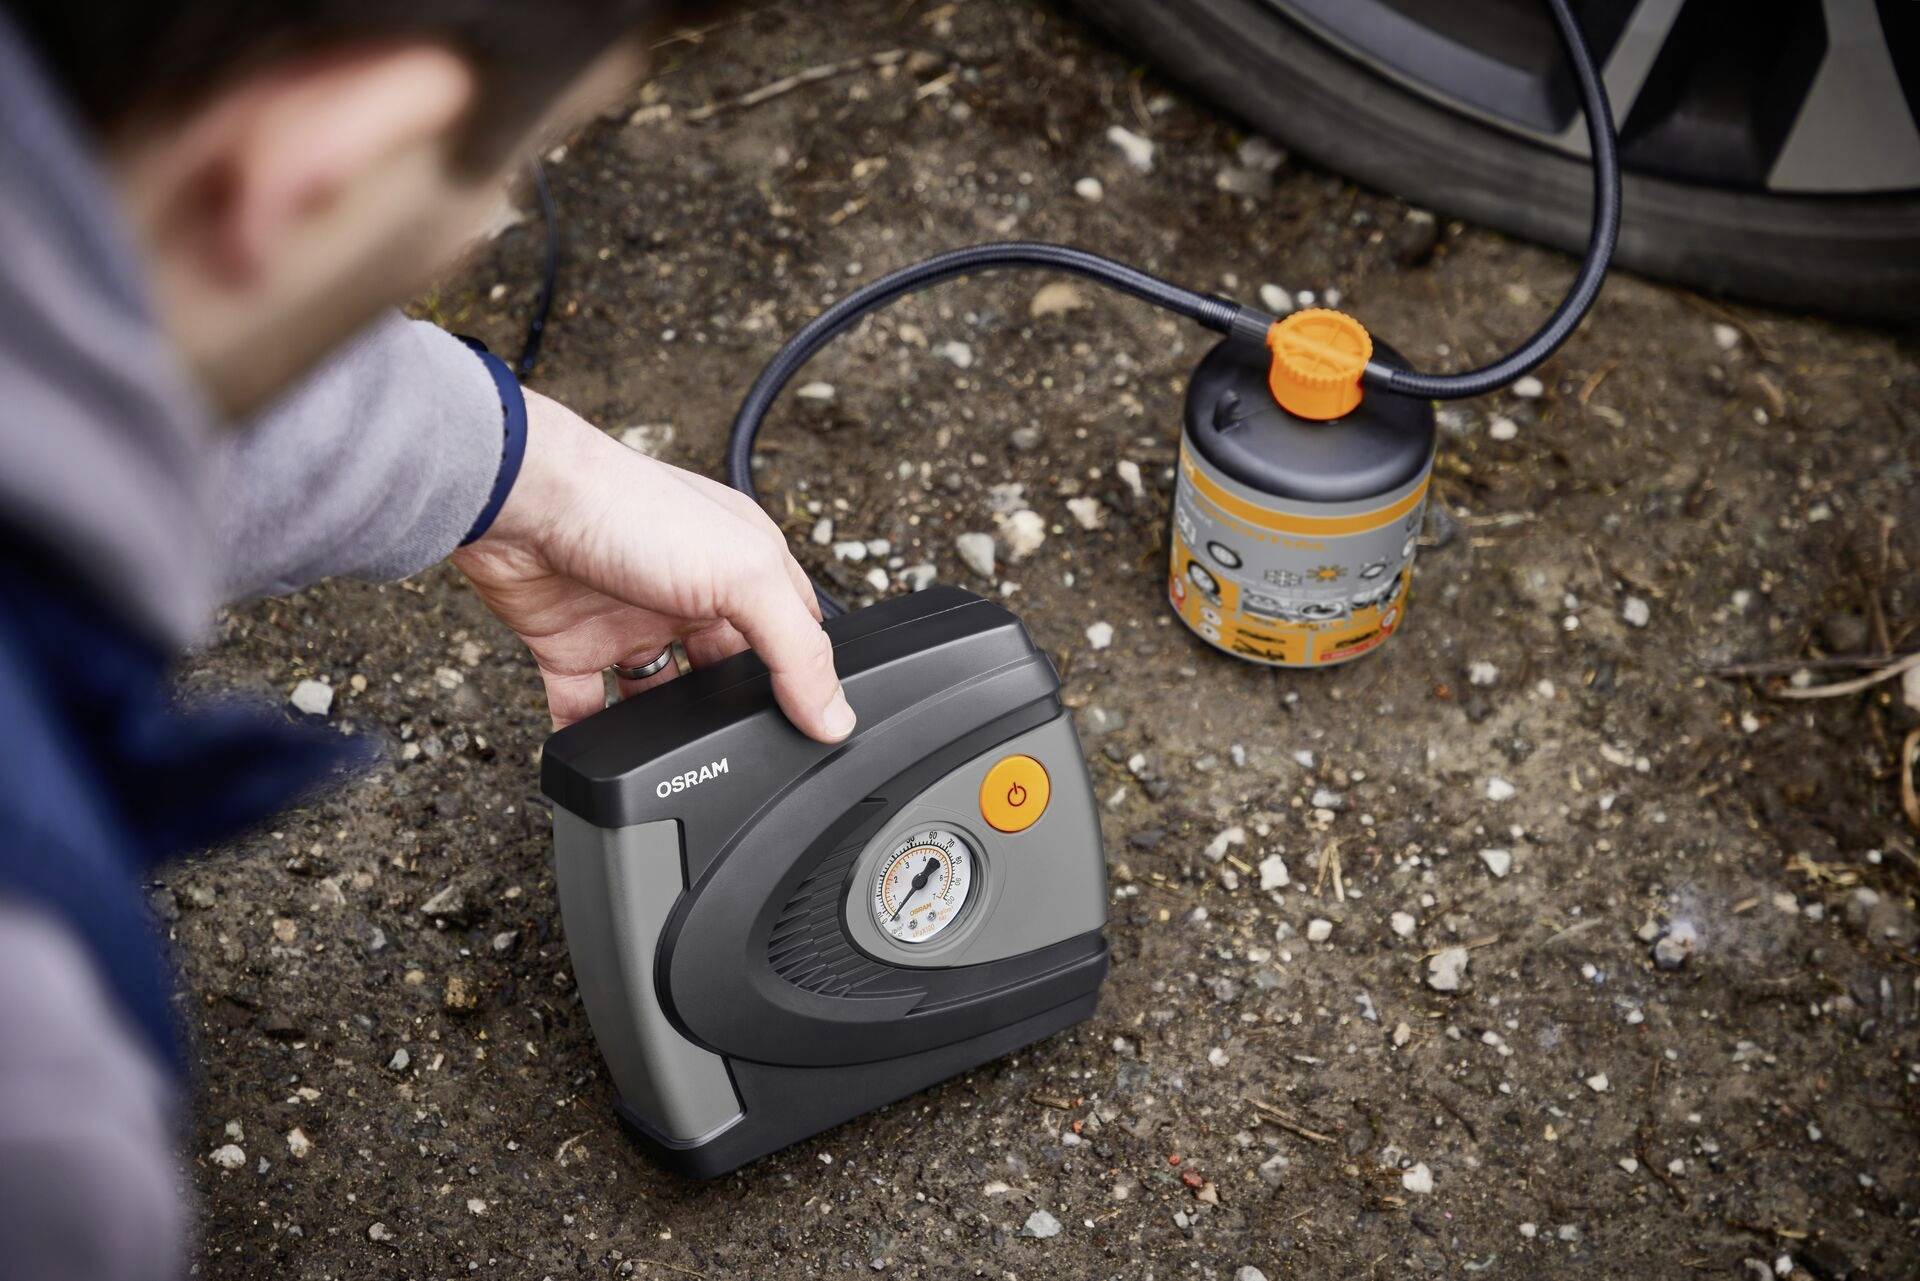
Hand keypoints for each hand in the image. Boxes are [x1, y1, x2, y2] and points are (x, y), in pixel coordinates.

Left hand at [450, 389, 853, 740]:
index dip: (807, 673)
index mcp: (740, 563)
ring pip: (660, 692)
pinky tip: (605, 763)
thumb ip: (796, 649)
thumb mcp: (743, 575)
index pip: (793, 627)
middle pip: (727, 668)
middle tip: (748, 754)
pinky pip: (584, 704)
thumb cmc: (628, 508)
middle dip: (735, 709)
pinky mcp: (570, 642)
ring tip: (681, 767)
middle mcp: (687, 590)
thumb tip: (835, 714)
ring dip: (666, 728)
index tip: (817, 726)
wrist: (520, 503)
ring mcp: (629, 618)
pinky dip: (590, 735)